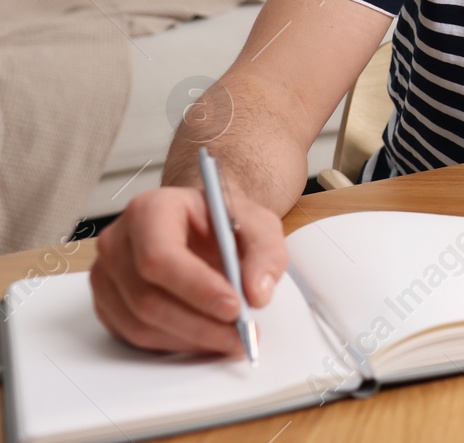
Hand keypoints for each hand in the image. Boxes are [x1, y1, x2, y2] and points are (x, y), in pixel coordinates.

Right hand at [89, 185, 286, 355]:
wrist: (200, 224)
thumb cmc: (223, 220)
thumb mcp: (258, 224)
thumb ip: (266, 253)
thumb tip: (257, 294)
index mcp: (150, 210)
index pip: (160, 257)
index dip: (197, 288)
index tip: (235, 308)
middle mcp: (118, 242)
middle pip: (148, 298)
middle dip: (200, 324)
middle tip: (241, 336)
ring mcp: (106, 275)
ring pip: (140, 324)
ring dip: (191, 340)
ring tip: (231, 340)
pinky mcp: (107, 304)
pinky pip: (134, 336)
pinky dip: (175, 344)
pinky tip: (205, 338)